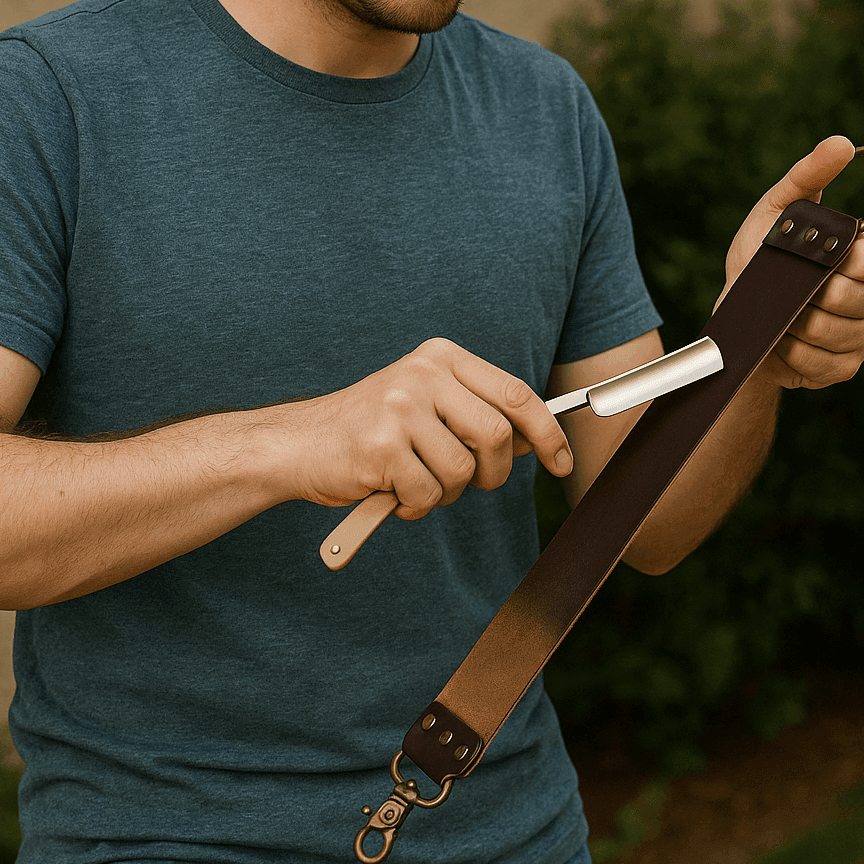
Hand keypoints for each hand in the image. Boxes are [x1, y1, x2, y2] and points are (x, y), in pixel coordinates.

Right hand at [274, 337, 572, 517]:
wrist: (301, 443)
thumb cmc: (373, 429)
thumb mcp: (428, 404)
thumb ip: (477, 414)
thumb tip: (536, 439)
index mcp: (441, 358)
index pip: (516, 393)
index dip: (549, 433)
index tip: (562, 462)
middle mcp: (422, 374)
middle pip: (497, 436)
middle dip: (491, 474)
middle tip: (468, 483)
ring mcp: (399, 408)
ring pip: (463, 472)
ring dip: (445, 493)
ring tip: (416, 481)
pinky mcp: (380, 447)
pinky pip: (428, 494)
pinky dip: (416, 506)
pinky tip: (393, 491)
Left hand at [723, 136, 863, 390]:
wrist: (739, 319)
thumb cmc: (762, 258)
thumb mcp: (777, 210)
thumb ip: (809, 176)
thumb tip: (844, 144)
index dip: (843, 261)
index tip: (813, 258)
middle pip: (852, 298)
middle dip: (808, 294)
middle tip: (786, 288)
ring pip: (834, 332)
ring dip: (795, 323)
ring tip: (781, 313)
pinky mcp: (846, 368)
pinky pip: (824, 363)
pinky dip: (794, 353)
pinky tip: (784, 341)